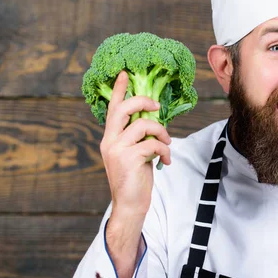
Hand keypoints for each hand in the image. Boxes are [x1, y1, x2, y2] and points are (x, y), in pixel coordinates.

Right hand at [100, 71, 170, 219]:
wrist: (130, 204)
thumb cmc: (135, 179)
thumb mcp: (135, 154)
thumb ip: (138, 137)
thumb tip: (154, 120)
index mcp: (110, 138)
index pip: (112, 109)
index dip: (119, 90)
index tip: (125, 73)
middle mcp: (109, 141)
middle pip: (124, 109)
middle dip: (143, 101)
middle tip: (157, 106)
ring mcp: (117, 149)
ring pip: (144, 125)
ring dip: (162, 132)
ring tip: (167, 144)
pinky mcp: (129, 158)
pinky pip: (153, 144)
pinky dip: (164, 150)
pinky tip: (166, 160)